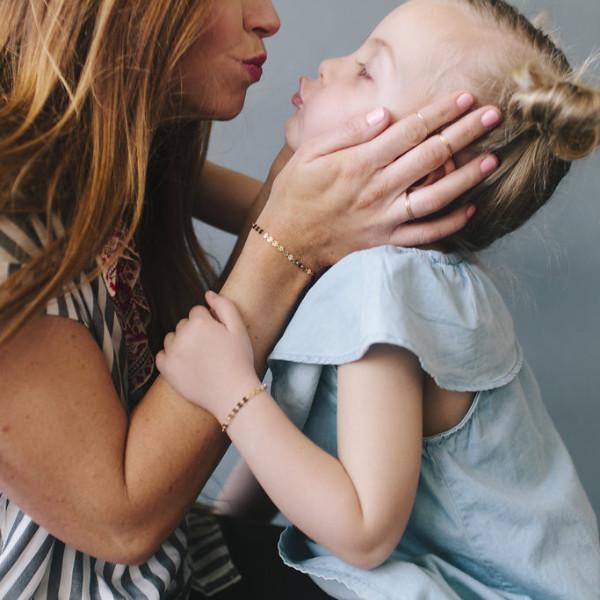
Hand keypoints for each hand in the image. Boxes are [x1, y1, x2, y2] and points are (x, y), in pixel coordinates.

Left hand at [156, 292, 260, 422]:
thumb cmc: (239, 360)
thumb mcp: (239, 328)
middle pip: (184, 324)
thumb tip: (208, 294)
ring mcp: (171, 352)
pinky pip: (162, 355)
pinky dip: (171, 357)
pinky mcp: (166, 370)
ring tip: (199, 357)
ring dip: (182, 343)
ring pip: (172, 338)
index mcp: (199, 322)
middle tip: (211, 349)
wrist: (233, 394)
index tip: (218, 336)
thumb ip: (224, 306)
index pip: (197, 311)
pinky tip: (185, 365)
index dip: (210, 322)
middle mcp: (181, 334)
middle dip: (195, 331)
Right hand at [258, 92, 500, 270]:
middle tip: (493, 115)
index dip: (439, 112)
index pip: (409, 131)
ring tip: (493, 160)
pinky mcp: (387, 240)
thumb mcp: (309, 153)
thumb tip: (384, 114)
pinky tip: (469, 209)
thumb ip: (348, 132)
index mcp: (359, 163)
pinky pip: (425, 234)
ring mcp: (385, 217)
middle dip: (464, 132)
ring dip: (467, 178)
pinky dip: (449, 224)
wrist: (287, 242)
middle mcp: (378, 189)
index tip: (464, 97)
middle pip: (430, 156)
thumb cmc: (295, 195)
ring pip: (436, 196)